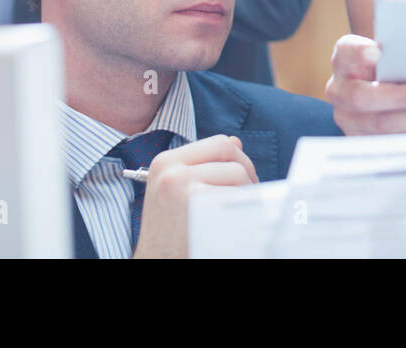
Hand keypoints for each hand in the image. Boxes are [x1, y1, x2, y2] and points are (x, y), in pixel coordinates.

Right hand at [133, 134, 258, 258]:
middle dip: (247, 171)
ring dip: (247, 192)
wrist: (157, 263)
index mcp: (165, 162)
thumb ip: (205, 166)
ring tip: (238, 213)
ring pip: (238, 173)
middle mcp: (170, 168)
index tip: (243, 180)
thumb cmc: (170, 235)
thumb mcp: (178, 193)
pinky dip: (244, 209)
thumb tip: (235, 142)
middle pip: (230, 151)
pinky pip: (236, 195)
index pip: (219, 143)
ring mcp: (181, 183)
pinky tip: (235, 224)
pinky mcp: (195, 200)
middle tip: (248, 196)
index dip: (239, 159)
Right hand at [325, 34, 405, 134]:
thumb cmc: (394, 67)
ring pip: (379, 124)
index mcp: (345, 60)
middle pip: (362, 96)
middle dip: (399, 96)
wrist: (384, 88)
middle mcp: (340, 90)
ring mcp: (348, 119)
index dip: (359, 52)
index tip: (378, 52)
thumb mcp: (394, 56)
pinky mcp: (363, 140)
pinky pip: (390, 143)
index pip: (346, 51)